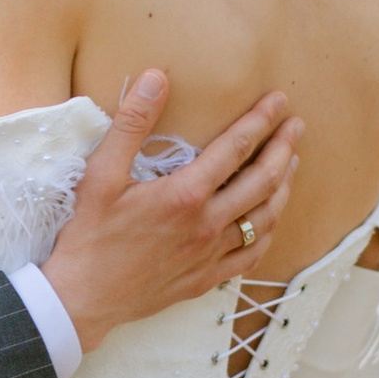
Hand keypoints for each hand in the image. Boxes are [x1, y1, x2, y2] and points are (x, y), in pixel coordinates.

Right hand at [41, 74, 300, 353]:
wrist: (81, 298)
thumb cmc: (88, 235)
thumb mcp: (101, 173)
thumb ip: (132, 123)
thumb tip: (156, 78)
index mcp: (186, 195)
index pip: (236, 148)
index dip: (261, 121)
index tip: (278, 101)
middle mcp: (207, 225)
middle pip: (262, 181)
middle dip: (284, 149)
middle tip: (297, 126)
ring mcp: (210, 256)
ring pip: (265, 219)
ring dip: (284, 187)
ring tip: (292, 164)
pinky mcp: (205, 279)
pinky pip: (251, 255)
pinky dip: (268, 232)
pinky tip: (271, 219)